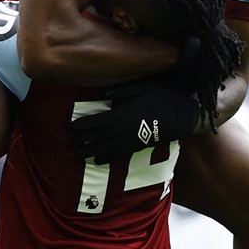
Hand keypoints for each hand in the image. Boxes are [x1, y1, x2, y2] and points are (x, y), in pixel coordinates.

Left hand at [70, 80, 201, 163]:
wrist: (179, 118)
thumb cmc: (160, 100)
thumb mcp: (142, 87)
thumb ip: (121, 89)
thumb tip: (104, 93)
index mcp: (119, 115)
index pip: (94, 123)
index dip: (81, 126)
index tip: (71, 127)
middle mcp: (119, 131)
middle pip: (94, 137)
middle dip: (80, 139)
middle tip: (70, 139)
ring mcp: (126, 142)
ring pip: (102, 149)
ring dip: (88, 152)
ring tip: (77, 152)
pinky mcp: (134, 149)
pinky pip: (116, 157)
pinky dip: (104, 159)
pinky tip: (97, 160)